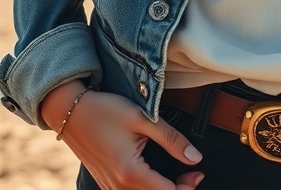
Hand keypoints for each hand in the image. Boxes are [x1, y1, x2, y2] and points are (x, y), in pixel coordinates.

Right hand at [41, 82, 203, 188]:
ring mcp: (109, 188)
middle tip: (191, 173)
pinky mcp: (105, 184)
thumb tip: (195, 158)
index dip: (188, 186)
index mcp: (129, 172)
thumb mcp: (142, 118)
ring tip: (177, 175)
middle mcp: (117, 187)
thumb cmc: (105, 110)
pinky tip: (155, 176)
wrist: (70, 110)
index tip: (198, 172)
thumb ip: (171, 139)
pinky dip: (147, 189)